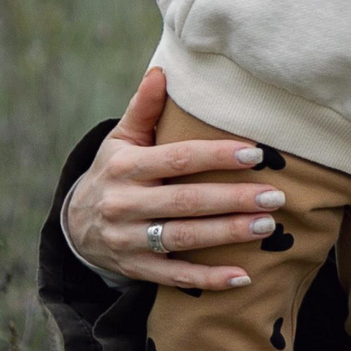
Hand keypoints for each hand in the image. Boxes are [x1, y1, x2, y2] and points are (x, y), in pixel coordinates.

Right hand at [61, 68, 283, 290]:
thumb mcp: (121, 140)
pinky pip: (175, 277)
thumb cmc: (114, 172)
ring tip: (267, 226)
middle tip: (275, 195)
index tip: (256, 154)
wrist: (75, 225)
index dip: (217, 156)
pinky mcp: (136, 269)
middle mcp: (124, 204)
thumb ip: (144, 108)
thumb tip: (163, 70)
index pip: (178, 159)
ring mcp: (129, 240)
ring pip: (183, 238)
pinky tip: (244, 276)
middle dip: (232, 199)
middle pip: (185, 202)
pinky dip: (209, 279)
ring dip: (227, 234)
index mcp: (126, 167)